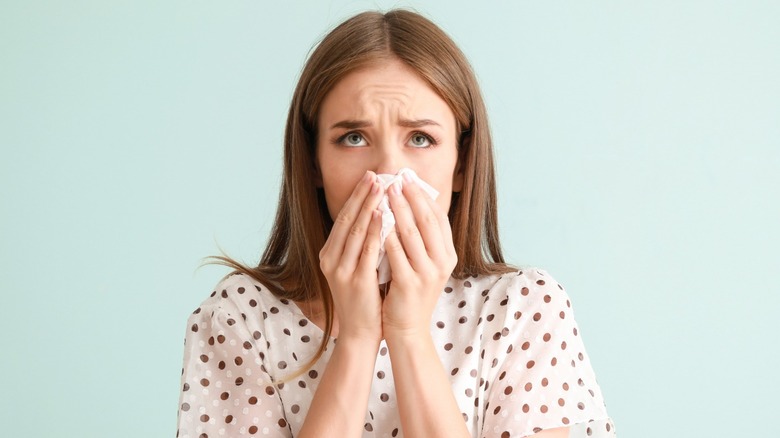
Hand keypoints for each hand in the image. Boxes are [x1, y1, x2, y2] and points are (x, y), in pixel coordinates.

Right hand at [319, 171, 384, 343]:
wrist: (360, 333)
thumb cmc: (364, 299)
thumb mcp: (357, 267)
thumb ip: (362, 244)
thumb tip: (378, 214)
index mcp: (329, 254)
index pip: (343, 218)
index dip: (356, 196)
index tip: (369, 177)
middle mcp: (331, 259)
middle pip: (347, 219)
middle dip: (362, 194)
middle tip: (375, 174)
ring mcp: (341, 270)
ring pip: (355, 230)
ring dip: (369, 205)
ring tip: (380, 186)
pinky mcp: (355, 280)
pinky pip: (366, 249)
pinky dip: (374, 230)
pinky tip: (383, 214)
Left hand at [381, 174, 456, 338]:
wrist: (407, 329)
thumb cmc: (411, 292)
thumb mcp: (424, 264)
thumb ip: (422, 238)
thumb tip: (411, 203)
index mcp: (448, 255)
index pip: (439, 217)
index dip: (424, 196)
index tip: (409, 178)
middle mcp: (442, 263)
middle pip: (427, 221)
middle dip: (411, 197)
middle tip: (397, 178)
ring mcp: (427, 274)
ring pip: (412, 234)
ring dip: (398, 209)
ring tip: (386, 192)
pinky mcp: (409, 284)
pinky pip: (397, 254)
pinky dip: (387, 234)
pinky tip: (377, 220)